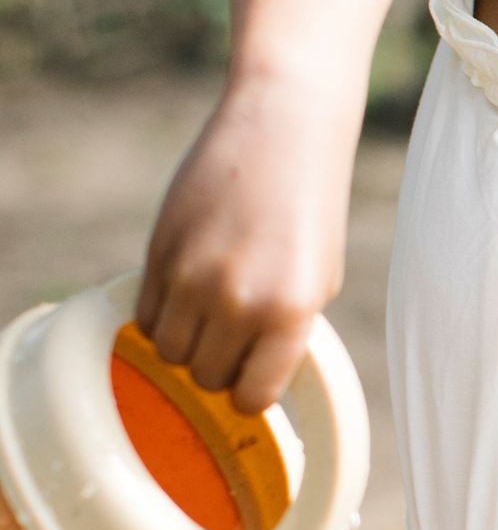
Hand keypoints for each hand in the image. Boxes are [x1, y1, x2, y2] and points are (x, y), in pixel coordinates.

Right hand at [136, 71, 358, 412]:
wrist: (283, 133)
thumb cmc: (311, 209)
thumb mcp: (319, 279)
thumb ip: (286, 332)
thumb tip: (253, 376)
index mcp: (290, 311)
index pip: (252, 396)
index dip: (250, 393)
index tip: (251, 379)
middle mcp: (238, 300)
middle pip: (205, 377)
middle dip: (218, 365)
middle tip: (234, 337)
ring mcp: (192, 276)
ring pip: (168, 353)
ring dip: (187, 343)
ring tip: (211, 313)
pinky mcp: (157, 251)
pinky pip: (145, 316)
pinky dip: (162, 316)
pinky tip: (187, 292)